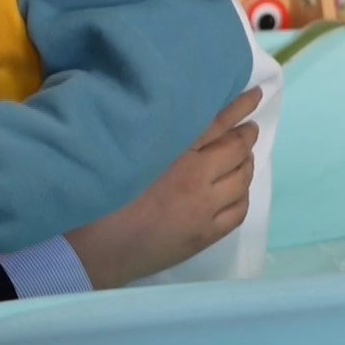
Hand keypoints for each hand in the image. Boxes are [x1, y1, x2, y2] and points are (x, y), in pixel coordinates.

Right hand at [67, 87, 261, 289]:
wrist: (90, 249)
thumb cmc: (96, 195)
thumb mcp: (126, 153)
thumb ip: (153, 133)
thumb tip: (173, 118)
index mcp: (173, 152)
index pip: (217, 122)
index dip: (238, 106)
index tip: (254, 95)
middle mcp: (195, 178)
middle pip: (235, 151)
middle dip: (247, 136)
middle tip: (250, 127)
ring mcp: (203, 209)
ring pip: (241, 181)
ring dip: (247, 164)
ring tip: (245, 157)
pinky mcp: (203, 235)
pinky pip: (237, 211)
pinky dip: (243, 195)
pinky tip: (238, 190)